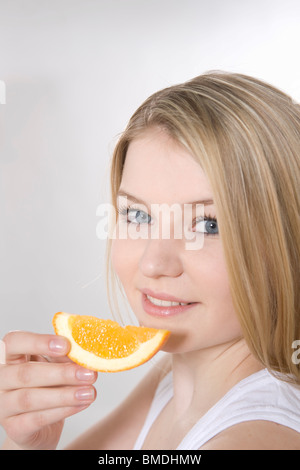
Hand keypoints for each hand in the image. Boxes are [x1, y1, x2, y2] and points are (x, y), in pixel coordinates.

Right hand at [0, 331, 96, 449]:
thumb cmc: (47, 387)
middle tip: (89, 374)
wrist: (38, 425)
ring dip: (65, 395)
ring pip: (30, 398)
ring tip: (90, 392)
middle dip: (61, 373)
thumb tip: (82, 351)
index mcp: (9, 357)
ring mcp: (4, 406)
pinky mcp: (14, 428)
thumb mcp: (54, 365)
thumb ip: (64, 357)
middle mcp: (1, 380)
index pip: (15, 342)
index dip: (39, 342)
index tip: (66, 345)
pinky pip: (37, 419)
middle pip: (25, 373)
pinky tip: (81, 404)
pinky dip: (63, 411)